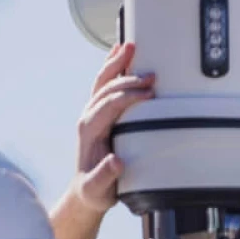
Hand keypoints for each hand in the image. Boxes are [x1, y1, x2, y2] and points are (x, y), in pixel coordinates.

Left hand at [72, 42, 154, 214]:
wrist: (87, 191)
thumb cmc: (97, 190)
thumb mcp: (100, 189)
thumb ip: (105, 176)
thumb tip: (116, 161)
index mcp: (89, 131)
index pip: (109, 105)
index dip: (129, 97)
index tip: (150, 94)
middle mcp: (88, 117)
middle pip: (105, 88)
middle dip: (128, 79)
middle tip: (152, 75)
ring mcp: (93, 113)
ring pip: (103, 81)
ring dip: (117, 63)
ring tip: (132, 47)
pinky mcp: (100, 113)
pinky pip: (105, 84)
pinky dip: (113, 67)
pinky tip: (121, 54)